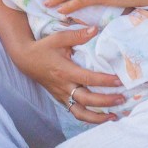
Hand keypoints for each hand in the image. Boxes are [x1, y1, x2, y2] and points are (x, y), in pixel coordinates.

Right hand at [9, 25, 125, 124]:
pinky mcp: (60, 99)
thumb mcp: (59, 38)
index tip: (119, 81)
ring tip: (114, 115)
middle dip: (106, 101)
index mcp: (65, 71)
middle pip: (87, 100)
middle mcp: (64, 86)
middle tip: (122, 98)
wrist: (25, 59)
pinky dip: (88, 117)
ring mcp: (61, 95)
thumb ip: (78, 35)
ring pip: (80, 113)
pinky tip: (100, 117)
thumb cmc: (43, 47)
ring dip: (98, 117)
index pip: (88, 79)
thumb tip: (96, 29)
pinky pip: (75, 112)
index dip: (104, 81)